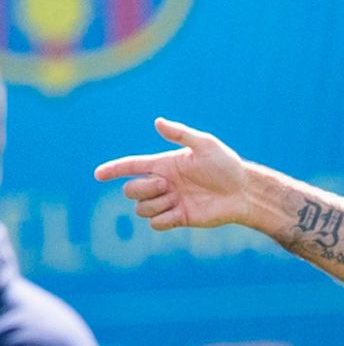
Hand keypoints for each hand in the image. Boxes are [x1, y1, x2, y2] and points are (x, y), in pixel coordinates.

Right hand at [94, 118, 248, 229]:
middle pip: (131, 190)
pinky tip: (179, 213)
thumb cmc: (227, 166)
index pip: (131, 166)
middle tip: (167, 186)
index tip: (97, 174)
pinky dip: (163, 219)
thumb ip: (181, 134)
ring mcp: (170, 202)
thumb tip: (157, 122)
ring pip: (141, 209)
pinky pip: (156, 224)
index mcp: (165, 165)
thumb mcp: (205, 145)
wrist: (243, 192)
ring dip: (155, 204)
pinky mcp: (179, 219)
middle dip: (142, 188)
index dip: (113, 169)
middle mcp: (164, 184)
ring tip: (177, 199)